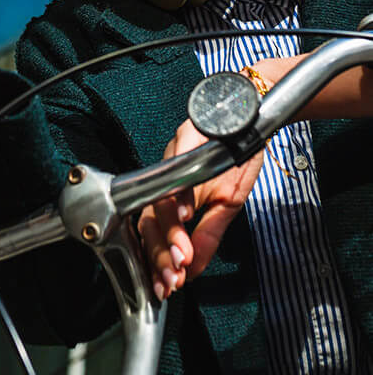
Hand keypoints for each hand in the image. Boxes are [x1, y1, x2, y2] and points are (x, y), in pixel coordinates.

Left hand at [137, 118, 263, 301]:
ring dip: (170, 231)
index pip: (155, 229)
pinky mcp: (189, 133)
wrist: (254, 121)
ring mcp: (175, 152)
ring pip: (160, 195)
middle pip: (151, 216)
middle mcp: (168, 172)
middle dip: (161, 252)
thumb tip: (193, 272)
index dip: (158, 258)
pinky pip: (179, 163)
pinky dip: (181, 190)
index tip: (168, 284)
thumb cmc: (237, 157)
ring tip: (180, 257)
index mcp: (173, 191)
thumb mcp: (227, 205)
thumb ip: (209, 237)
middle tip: (173, 277)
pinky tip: (184, 214)